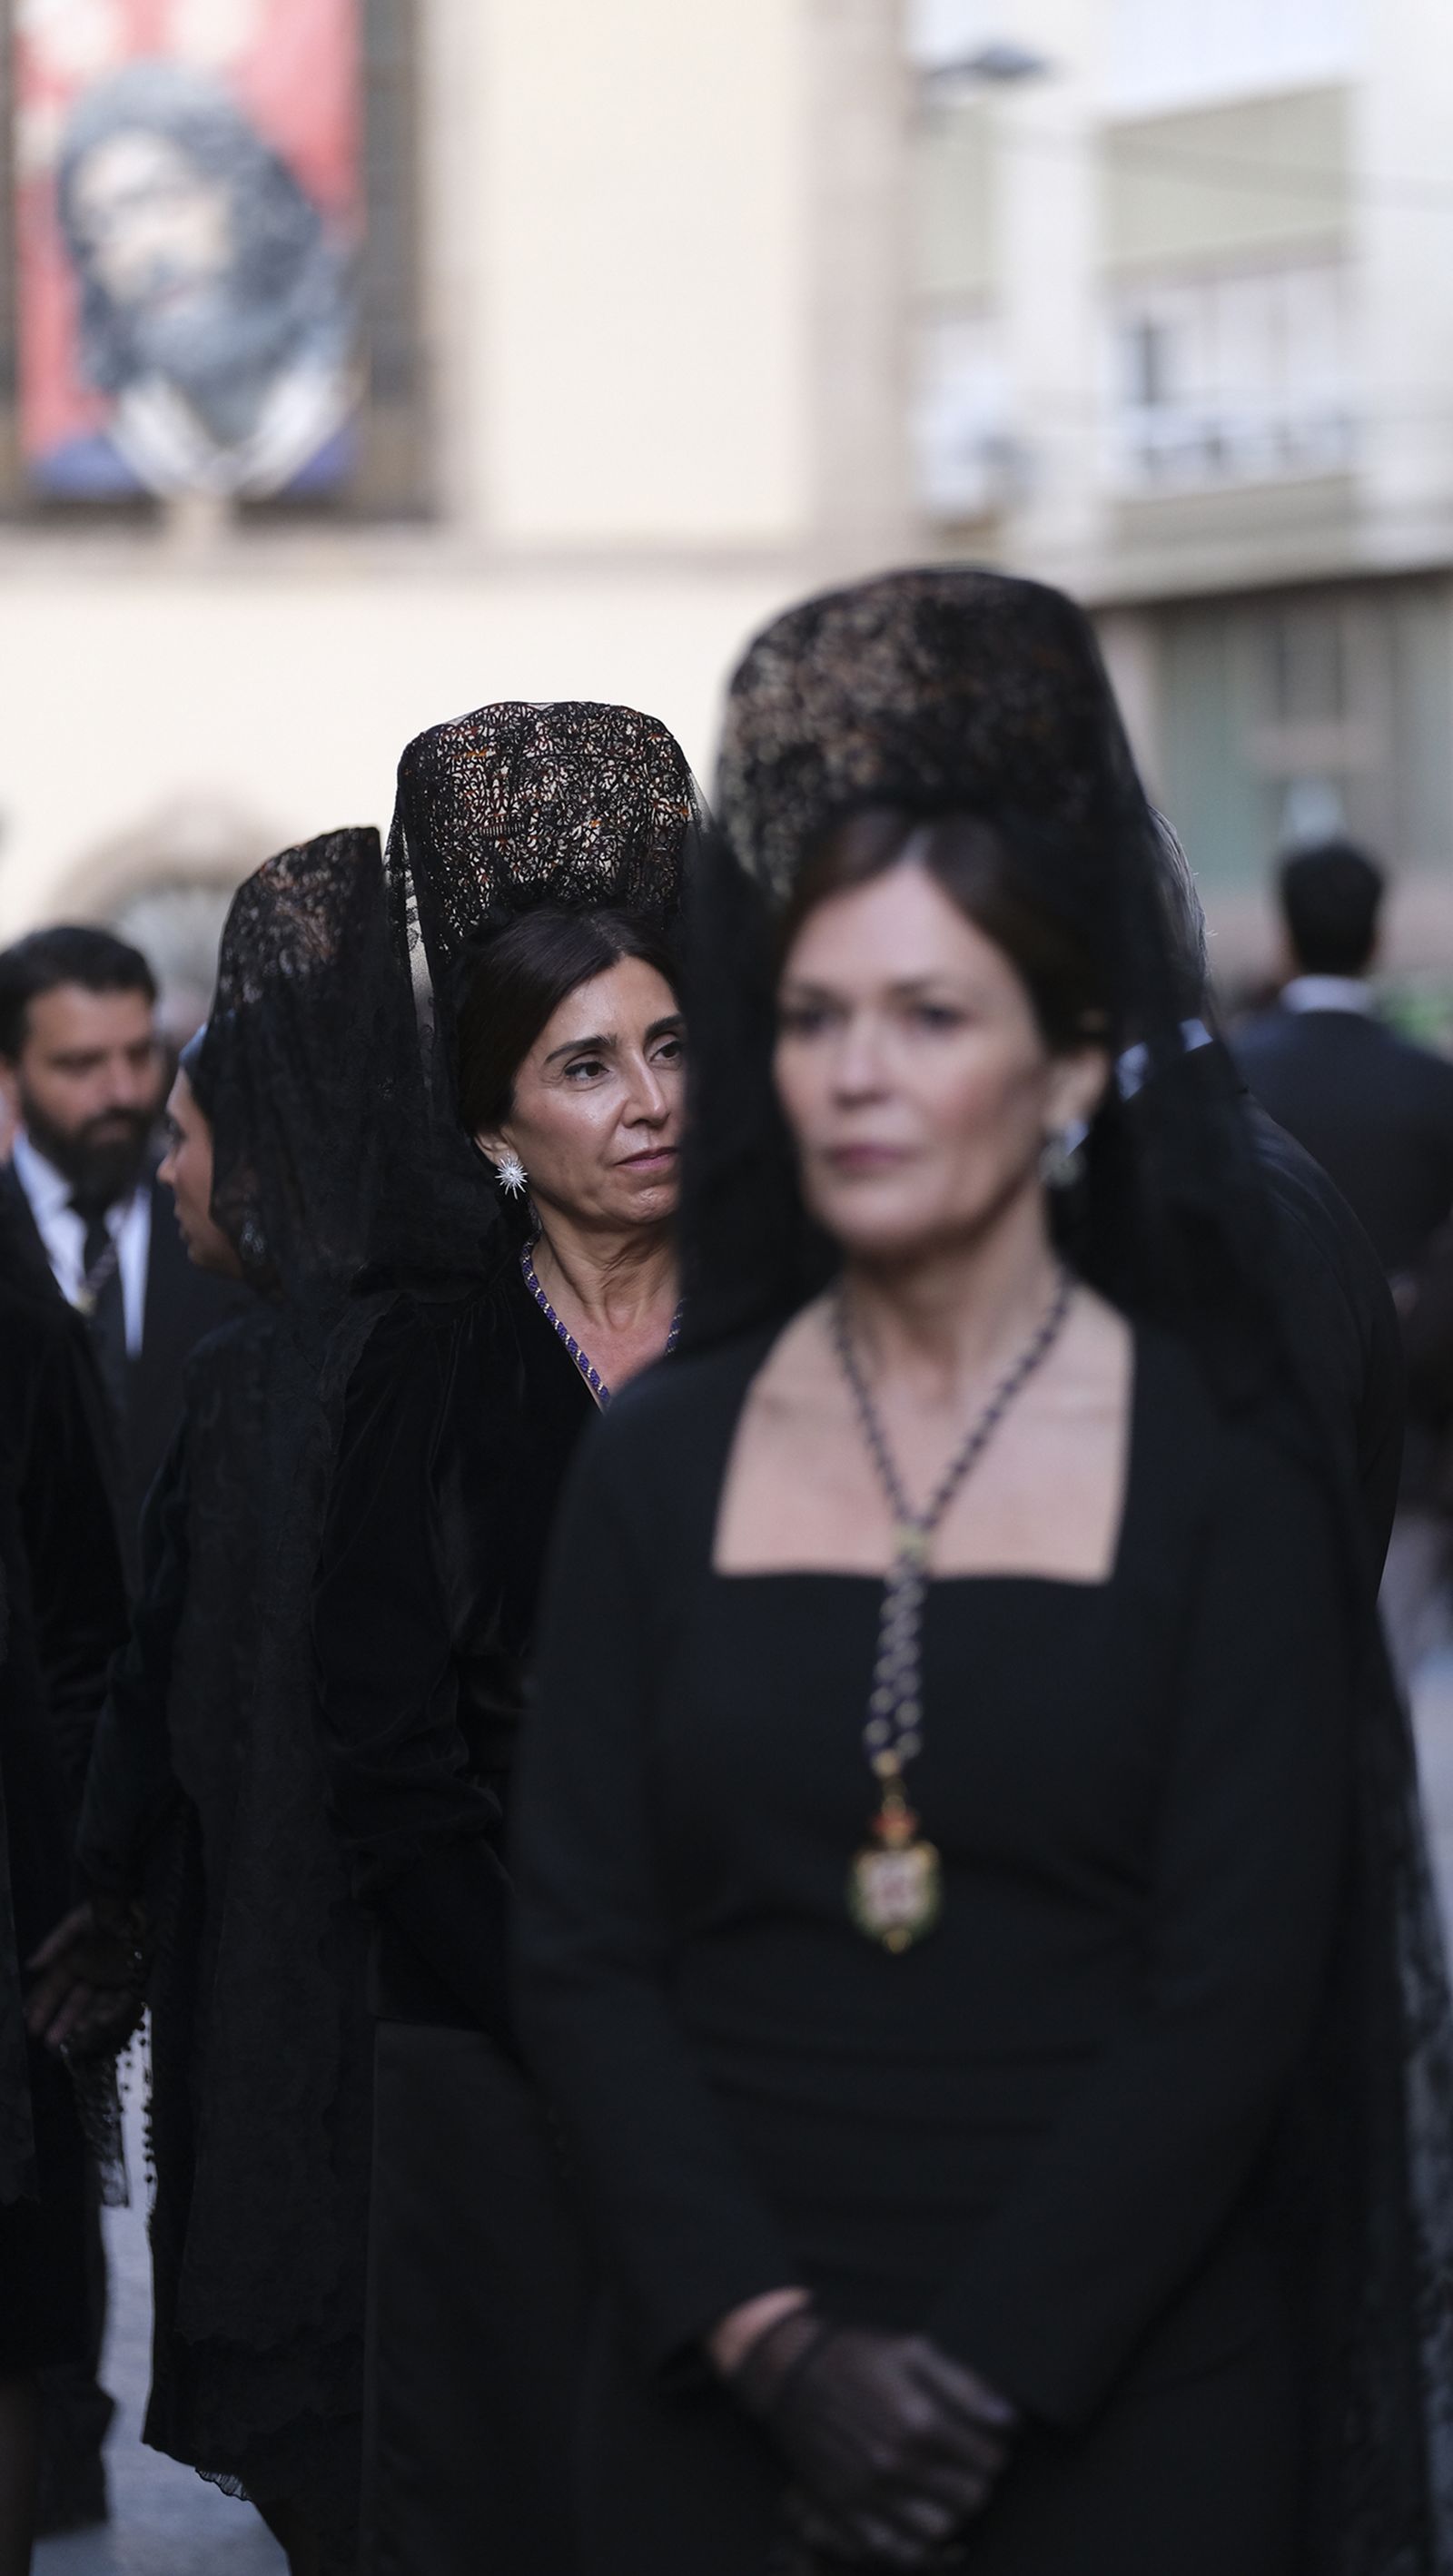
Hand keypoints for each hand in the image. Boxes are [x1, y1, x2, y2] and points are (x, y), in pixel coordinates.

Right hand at [26, 1898, 145, 2057]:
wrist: (146, 1905)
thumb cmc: (111, 1911)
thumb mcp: (79, 1921)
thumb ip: (55, 1943)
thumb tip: (30, 1965)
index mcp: (79, 1957)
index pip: (58, 1984)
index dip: (45, 2002)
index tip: (32, 2022)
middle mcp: (95, 1971)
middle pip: (76, 1999)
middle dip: (62, 2019)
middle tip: (47, 2040)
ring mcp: (115, 1978)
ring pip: (96, 2004)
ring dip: (84, 2020)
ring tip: (73, 2035)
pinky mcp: (136, 1981)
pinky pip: (122, 2001)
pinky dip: (110, 2012)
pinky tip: (98, 2022)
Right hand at [730, 2308, 1015, 2568]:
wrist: (788, 2372)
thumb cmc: (856, 2356)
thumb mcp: (912, 2350)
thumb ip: (965, 2384)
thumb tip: (1009, 2419)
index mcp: (918, 2420)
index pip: (990, 2460)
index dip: (995, 2450)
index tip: (987, 2441)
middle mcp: (895, 2463)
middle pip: (971, 2499)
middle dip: (978, 2482)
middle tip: (968, 2466)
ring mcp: (868, 2493)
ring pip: (940, 2531)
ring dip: (951, 2513)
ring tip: (944, 2490)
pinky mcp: (845, 2511)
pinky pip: (895, 2551)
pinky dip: (915, 2543)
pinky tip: (918, 2517)